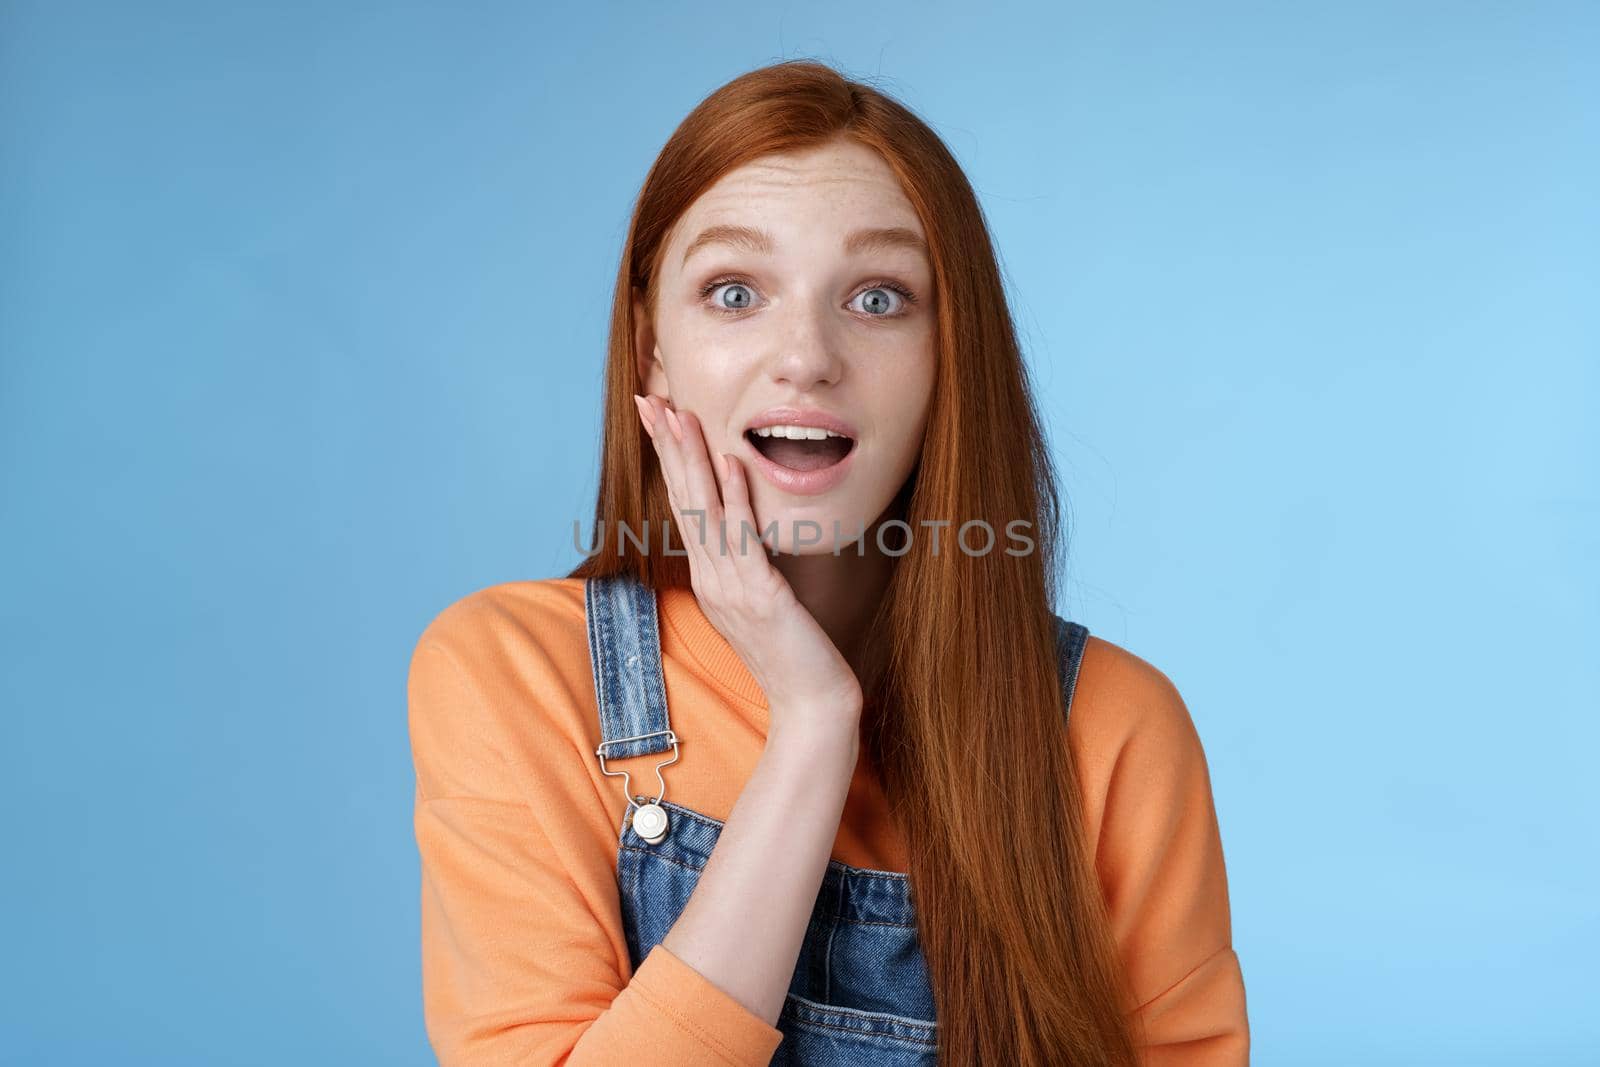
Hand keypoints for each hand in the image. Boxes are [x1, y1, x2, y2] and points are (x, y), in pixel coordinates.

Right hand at [633, 393, 862, 738]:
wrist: (812, 707)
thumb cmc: (795, 656)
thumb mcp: (764, 604)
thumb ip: (750, 568)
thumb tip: (746, 532)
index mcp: (710, 579)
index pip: (684, 506)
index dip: (670, 459)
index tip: (657, 416)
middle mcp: (712, 579)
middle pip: (683, 500)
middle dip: (666, 446)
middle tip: (648, 398)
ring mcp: (731, 588)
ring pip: (705, 511)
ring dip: (691, 459)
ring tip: (677, 414)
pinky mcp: (761, 597)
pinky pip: (744, 538)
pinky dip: (737, 497)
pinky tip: (731, 461)